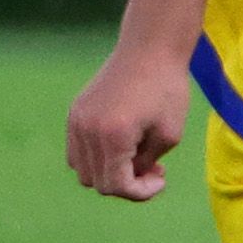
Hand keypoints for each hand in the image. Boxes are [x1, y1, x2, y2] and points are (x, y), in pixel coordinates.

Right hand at [65, 42, 188, 200]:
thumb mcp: (168, 134)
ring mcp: (76, 122)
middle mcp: (87, 131)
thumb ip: (146, 164)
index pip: (115, 186)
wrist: (149, 50)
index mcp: (113, 137)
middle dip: (127, 183)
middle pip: (97, 183)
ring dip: (109, 172)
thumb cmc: (167, 91)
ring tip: (138, 156)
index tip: (162, 177)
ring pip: (83, 170)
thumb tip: (127, 179)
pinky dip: (97, 158)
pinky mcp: (74, 113)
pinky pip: (77, 152)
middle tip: (154, 168)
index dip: (141, 192)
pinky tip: (123, 145)